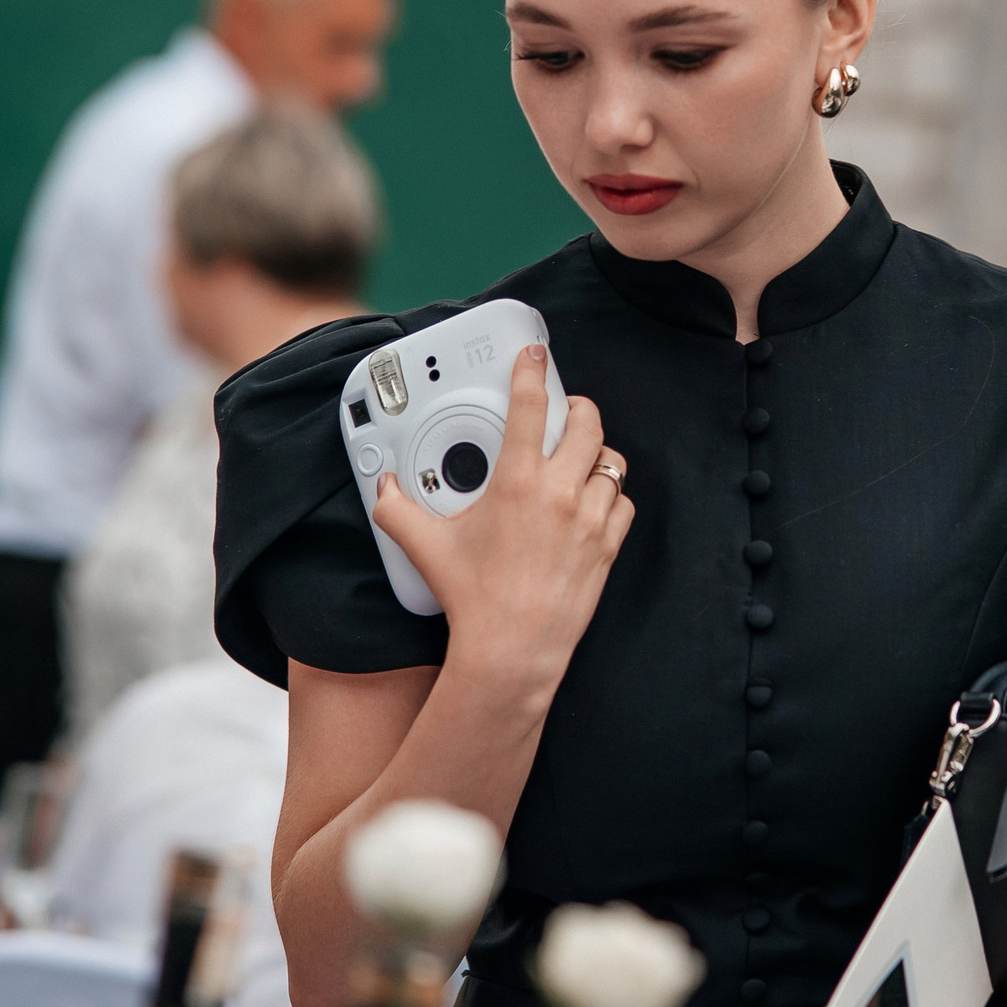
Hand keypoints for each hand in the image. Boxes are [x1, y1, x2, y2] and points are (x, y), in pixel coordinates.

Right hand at [372, 346, 631, 696]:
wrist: (512, 651)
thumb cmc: (472, 599)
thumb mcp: (427, 548)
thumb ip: (398, 510)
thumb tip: (383, 489)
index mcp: (518, 482)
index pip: (531, 406)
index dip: (533, 371)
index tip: (536, 355)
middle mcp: (561, 493)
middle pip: (587, 423)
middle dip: (577, 408)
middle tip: (565, 409)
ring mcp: (590, 520)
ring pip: (611, 462)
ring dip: (597, 454)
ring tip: (580, 457)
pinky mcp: (608, 547)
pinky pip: (622, 504)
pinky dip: (611, 497)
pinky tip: (594, 503)